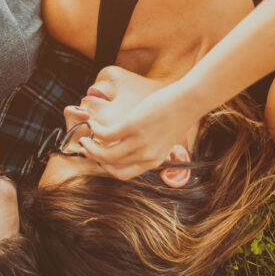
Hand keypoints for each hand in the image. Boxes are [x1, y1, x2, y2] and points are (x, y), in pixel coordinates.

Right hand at [79, 81, 195, 179]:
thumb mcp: (166, 138)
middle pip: (110, 164)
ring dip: (91, 146)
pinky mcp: (133, 126)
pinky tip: (93, 123)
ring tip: (85, 137)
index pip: (123, 174)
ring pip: (105, 153)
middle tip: (85, 147)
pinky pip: (106, 134)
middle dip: (94, 157)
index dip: (107, 168)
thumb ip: (152, 146)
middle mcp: (145, 156)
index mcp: (153, 161)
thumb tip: (135, 145)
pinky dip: (96, 130)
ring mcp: (139, 142)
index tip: (99, 158)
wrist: (190, 101)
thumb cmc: (179, 116)